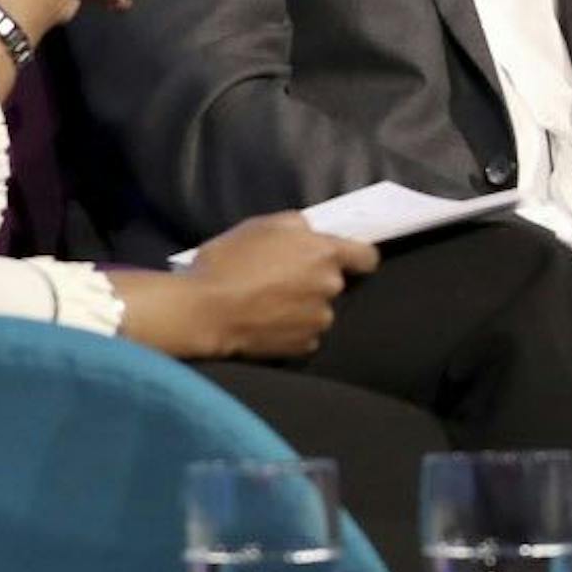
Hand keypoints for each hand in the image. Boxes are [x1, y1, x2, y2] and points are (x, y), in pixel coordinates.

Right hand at [184, 212, 377, 359]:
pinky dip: (291, 330)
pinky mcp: (303, 345)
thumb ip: (298, 227)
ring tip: (269, 304)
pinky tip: (266, 323)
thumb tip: (311, 234)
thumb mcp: (263, 225)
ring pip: (320, 310)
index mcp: (326, 253)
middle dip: (316, 281)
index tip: (345, 260)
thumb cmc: (229, 262)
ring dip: (303, 307)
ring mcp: (319, 319)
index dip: (357, 258)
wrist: (203, 311)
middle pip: (337, 283)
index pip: (367, 257)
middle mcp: (330, 286)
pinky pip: (305, 334)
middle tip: (283, 280)